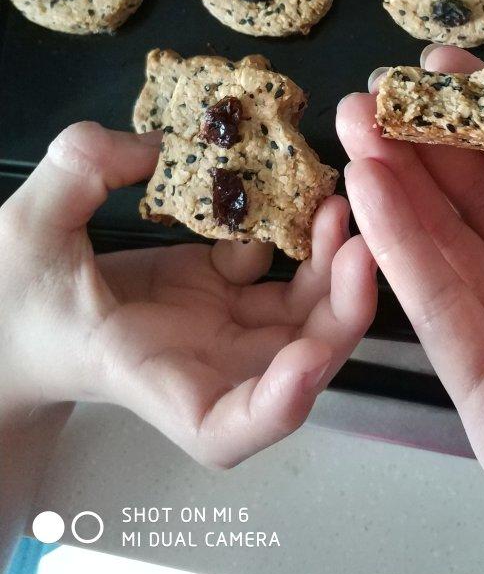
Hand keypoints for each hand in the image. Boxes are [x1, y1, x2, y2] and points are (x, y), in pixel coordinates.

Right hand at [0, 122, 375, 467]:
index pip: (222, 429)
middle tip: (360, 250)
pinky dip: (299, 239)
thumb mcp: (25, 229)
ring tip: (340, 209)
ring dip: (332, 271)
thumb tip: (154, 144)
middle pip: (292, 369)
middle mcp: (203, 362)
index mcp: (151, 377)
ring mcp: (219, 324)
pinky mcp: (222, 287)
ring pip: (300, 315)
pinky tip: (306, 195)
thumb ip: (76, 172)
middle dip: (338, 317)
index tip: (308, 360)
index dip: (276, 407)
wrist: (15, 313)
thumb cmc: (11, 299)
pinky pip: (277, 269)